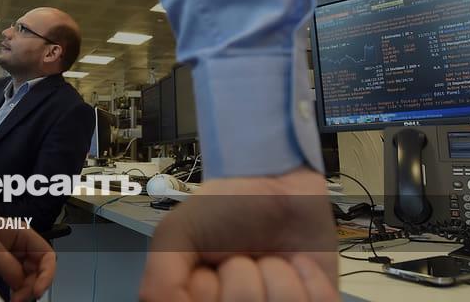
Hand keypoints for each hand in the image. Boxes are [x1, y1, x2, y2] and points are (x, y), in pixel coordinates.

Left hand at [0, 207, 55, 301]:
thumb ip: (9, 266)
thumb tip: (22, 284)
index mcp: (20, 232)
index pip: (46, 254)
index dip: (47, 273)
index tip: (36, 291)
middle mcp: (15, 243)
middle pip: (37, 268)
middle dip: (32, 285)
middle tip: (19, 299)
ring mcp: (5, 255)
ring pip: (25, 276)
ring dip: (23, 289)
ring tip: (13, 299)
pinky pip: (11, 279)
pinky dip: (13, 289)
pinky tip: (8, 295)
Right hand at [139, 167, 338, 301]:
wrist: (275, 180)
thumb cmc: (225, 206)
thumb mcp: (177, 234)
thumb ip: (160, 282)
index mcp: (200, 300)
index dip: (205, 288)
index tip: (208, 268)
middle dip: (240, 276)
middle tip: (240, 256)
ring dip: (276, 273)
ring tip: (269, 257)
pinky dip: (309, 279)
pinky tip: (296, 263)